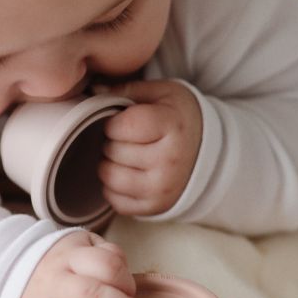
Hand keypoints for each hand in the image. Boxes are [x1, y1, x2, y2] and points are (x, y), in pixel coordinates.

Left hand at [95, 79, 201, 215]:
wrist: (206, 150)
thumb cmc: (179, 118)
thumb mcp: (161, 93)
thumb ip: (125, 90)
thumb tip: (92, 92)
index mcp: (172, 127)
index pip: (121, 126)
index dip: (113, 121)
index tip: (121, 120)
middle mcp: (169, 161)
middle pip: (112, 151)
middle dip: (111, 141)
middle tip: (126, 138)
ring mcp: (162, 188)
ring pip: (109, 176)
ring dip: (109, 163)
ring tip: (124, 154)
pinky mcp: (155, 207)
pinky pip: (114, 200)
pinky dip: (114, 186)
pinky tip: (129, 173)